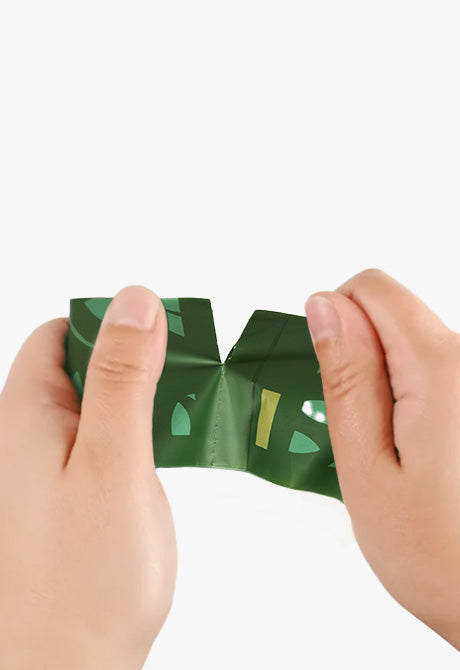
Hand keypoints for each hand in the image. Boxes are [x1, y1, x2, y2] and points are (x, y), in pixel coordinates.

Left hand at [0, 286, 176, 669]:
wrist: (71, 668)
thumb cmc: (84, 579)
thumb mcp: (113, 463)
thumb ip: (123, 378)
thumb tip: (135, 301)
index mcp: (28, 414)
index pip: (60, 333)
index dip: (110, 322)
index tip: (163, 332)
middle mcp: (34, 433)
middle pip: (85, 362)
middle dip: (138, 358)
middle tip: (188, 375)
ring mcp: (57, 462)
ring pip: (104, 399)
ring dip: (148, 395)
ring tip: (192, 409)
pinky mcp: (80, 488)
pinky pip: (112, 436)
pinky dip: (146, 428)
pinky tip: (176, 443)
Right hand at [304, 268, 459, 650]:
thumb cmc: (439, 555)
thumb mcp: (366, 467)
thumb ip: (346, 377)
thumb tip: (325, 308)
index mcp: (442, 370)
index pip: (372, 289)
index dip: (338, 323)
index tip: (339, 382)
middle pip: (395, 316)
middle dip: (364, 361)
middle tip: (368, 435)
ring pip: (414, 345)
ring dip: (391, 386)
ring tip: (398, 452)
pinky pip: (437, 371)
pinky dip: (415, 400)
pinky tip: (422, 452)